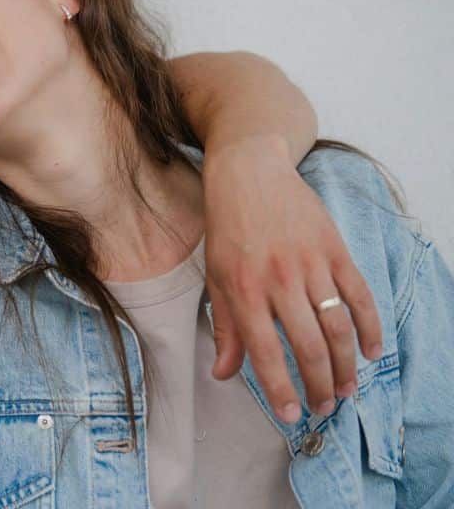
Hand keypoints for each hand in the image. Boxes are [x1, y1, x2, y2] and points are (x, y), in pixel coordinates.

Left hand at [202, 135, 382, 422]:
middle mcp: (278, 280)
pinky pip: (359, 296)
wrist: (249, 173)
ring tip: (346, 388)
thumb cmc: (227, 228)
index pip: (264, 352)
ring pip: (337, 327)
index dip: (279, 388)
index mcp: (243, 289)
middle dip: (318, 384)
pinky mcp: (334, 250)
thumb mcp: (215, 276)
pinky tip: (372, 352)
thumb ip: (226, 326)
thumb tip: (224, 373)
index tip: (290, 414)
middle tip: (324, 407)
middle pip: (307, 346)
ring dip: (345, 365)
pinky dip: (370, 327)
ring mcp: (310, 264)